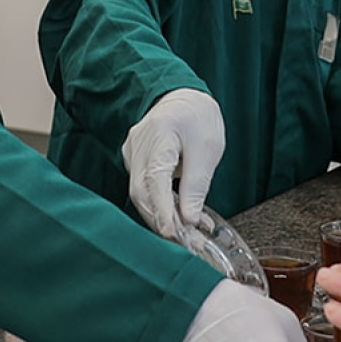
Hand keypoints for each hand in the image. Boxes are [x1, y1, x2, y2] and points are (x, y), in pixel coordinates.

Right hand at [121, 88, 224, 236]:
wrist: (184, 98)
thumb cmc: (198, 118)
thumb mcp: (208, 149)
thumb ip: (197, 184)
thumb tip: (189, 218)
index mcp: (159, 135)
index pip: (155, 180)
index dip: (163, 210)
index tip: (174, 233)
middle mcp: (139, 145)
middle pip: (142, 192)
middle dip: (163, 221)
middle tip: (188, 242)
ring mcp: (133, 153)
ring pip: (141, 194)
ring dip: (163, 216)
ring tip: (190, 234)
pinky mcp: (134, 161)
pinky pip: (144, 188)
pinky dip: (160, 205)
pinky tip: (180, 216)